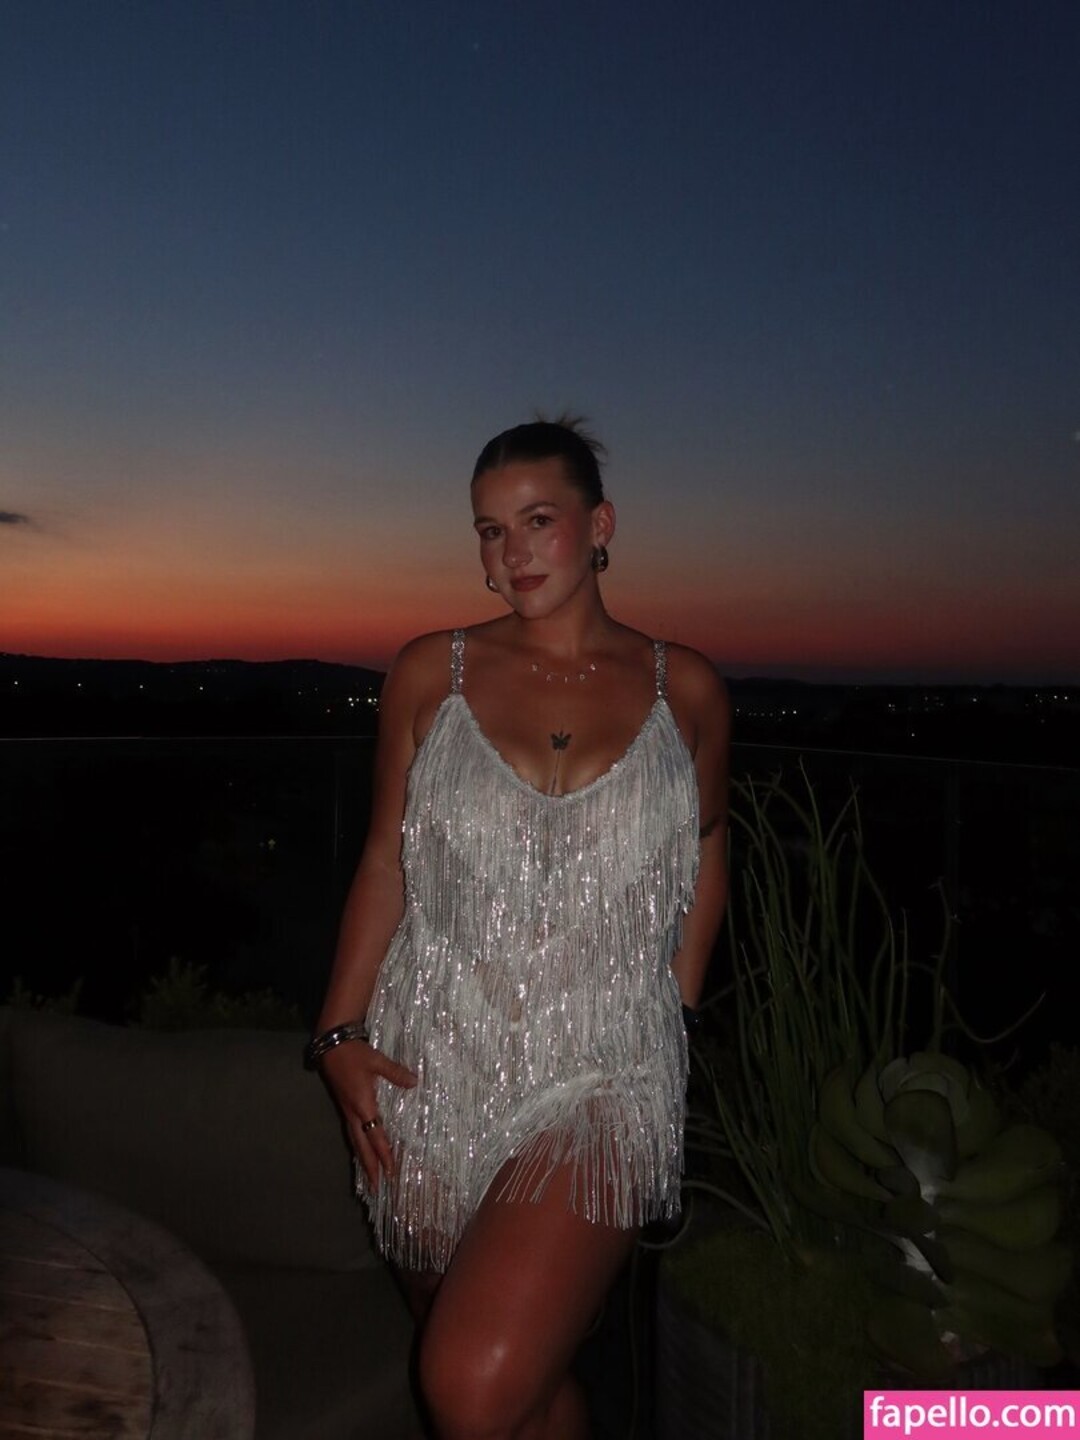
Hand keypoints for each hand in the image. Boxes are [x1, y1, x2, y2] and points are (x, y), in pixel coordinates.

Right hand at [319, 1037, 416, 1189]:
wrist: (331, 1046)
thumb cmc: (355, 1054)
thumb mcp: (377, 1061)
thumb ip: (396, 1073)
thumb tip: (414, 1082)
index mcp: (363, 1105)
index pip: (376, 1136)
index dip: (384, 1155)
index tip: (390, 1172)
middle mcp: (353, 1113)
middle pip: (362, 1146)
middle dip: (370, 1167)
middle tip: (377, 1188)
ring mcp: (347, 1111)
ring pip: (355, 1141)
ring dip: (362, 1159)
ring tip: (369, 1176)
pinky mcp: (344, 1106)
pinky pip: (351, 1132)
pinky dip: (358, 1145)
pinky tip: (361, 1150)